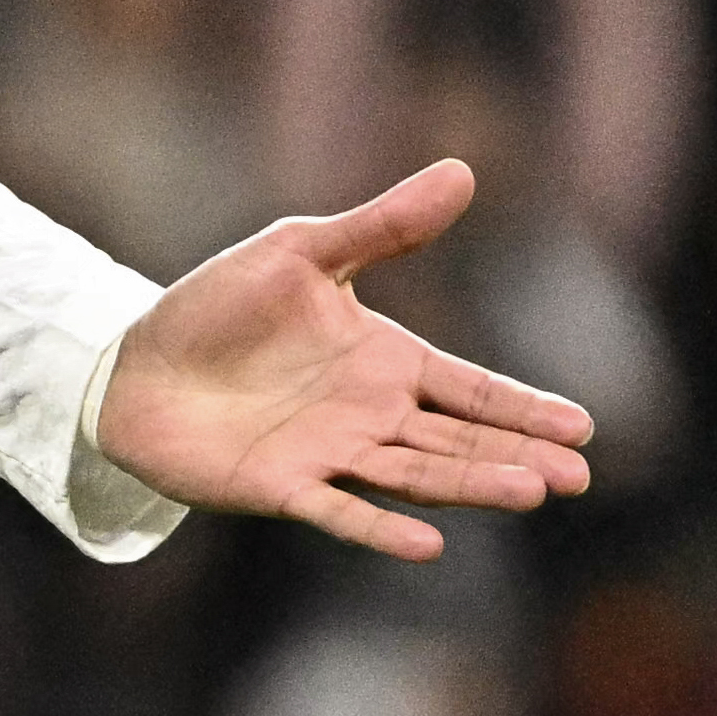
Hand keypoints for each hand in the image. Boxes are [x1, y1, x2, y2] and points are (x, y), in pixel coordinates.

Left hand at [93, 156, 601, 560]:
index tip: (583, 427)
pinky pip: (340, 511)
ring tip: (530, 492)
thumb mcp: (304, 252)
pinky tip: (429, 545)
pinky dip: (382, 529)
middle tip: (576, 475)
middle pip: (458, 439)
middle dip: (516, 455)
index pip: (470, 387)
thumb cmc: (219, 307)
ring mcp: (330, 454)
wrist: (134, 363)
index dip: (522, 406)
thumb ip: (383, 226)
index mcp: (385, 360)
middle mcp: (370, 415)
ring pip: (417, 474)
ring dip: (471, 484)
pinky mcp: (282, 487)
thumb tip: (463, 170)